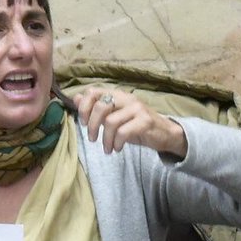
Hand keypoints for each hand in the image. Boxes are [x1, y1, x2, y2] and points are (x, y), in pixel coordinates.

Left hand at [72, 88, 187, 156]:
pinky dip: (116, 143)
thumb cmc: (137, 126)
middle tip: (92, 138)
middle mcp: (127, 98)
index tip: (82, 122)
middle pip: (101, 106)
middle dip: (91, 125)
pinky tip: (116, 148)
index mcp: (117, 94)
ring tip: (106, 148)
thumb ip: (96, 108)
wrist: (164, 133)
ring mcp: (137, 109)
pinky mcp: (145, 121)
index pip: (93, 92)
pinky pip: (123, 132)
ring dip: (105, 139)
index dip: (83, 107)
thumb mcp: (115, 116)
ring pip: (110, 122)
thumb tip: (75, 98)